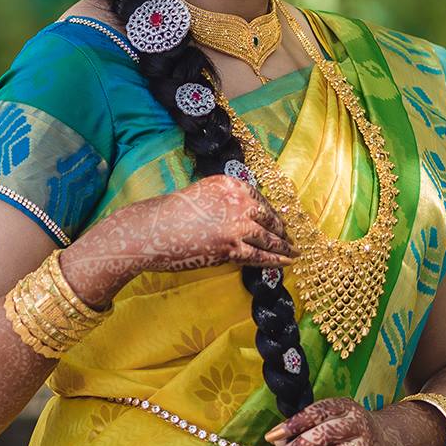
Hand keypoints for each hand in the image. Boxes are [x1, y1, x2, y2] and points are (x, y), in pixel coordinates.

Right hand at [79, 174, 297, 279]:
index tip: (279, 221)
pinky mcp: (232, 248)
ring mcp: (237, 225)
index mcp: (230, 183)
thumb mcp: (201, 195)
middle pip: (268, 216)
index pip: (259, 199)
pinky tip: (286, 262)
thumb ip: (223, 201)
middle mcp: (238, 200)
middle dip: (281, 229)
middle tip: (289, 238)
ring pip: (269, 237)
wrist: (151, 230)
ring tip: (294, 252)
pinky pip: (260, 256)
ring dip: (284, 246)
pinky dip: (276, 260)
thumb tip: (242, 217)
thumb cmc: (169, 214)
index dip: (271, 213)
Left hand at [263, 396, 397, 445]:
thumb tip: (277, 441)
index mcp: (345, 407)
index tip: (271, 437)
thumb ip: (307, 427)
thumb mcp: (333, 419)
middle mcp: (358, 424)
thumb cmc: (350, 430)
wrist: (392, 442)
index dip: (292, 425)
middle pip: (324, 435)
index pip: (316, 413)